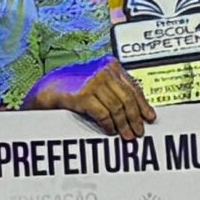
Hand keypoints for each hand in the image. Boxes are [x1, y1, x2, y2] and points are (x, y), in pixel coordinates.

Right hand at [25, 58, 155, 138]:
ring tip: (126, 135)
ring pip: (117, 107)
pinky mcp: (84, 95)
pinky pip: (103, 113)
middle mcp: (104, 71)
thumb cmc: (74, 87)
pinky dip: (108, 124)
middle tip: (138, 131)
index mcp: (111, 65)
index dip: (143, 104)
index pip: (134, 86)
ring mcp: (94, 82)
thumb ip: (115, 89)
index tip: (149, 117)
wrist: (50, 88)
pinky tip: (110, 130)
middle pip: (128, 98)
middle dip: (135, 118)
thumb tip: (136, 109)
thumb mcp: (98, 83)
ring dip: (123, 124)